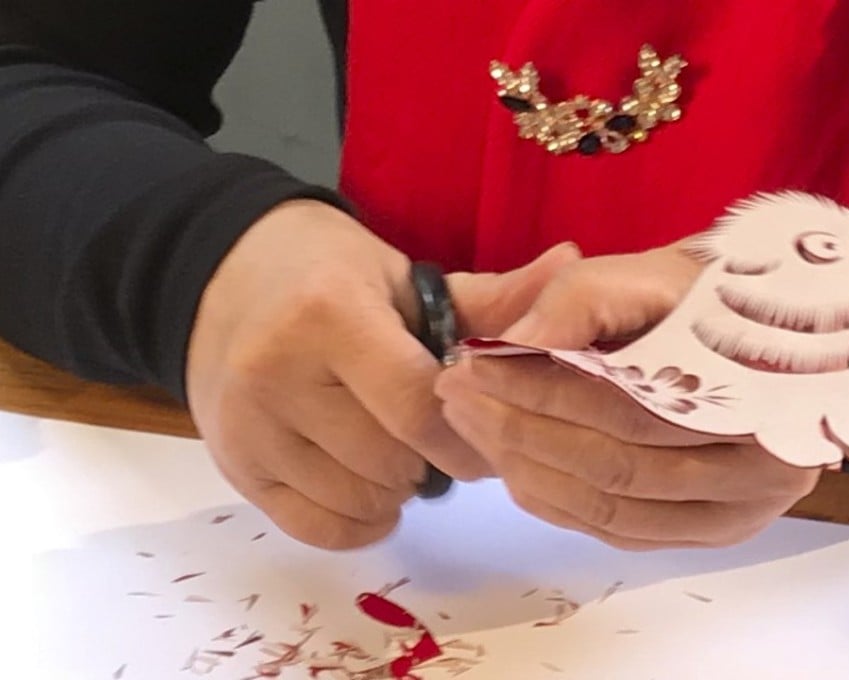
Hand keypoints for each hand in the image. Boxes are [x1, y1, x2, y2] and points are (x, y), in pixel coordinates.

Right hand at [186, 200, 577, 548]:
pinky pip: (320, 529)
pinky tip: (366, 479)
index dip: (468, 433)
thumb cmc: (328, 276)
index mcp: (329, 316)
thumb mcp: (405, 278)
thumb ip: (490, 298)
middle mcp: (276, 374)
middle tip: (434, 428)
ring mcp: (247, 427)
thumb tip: (571, 268)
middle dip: (433, 456)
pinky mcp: (234, 468)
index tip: (488, 433)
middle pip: (393, 462)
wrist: (224, 281)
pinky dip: (360, 517)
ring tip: (392, 441)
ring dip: (397, 486)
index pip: (419, 406)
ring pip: (362, 500)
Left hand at [436, 245, 820, 549]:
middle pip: (614, 467)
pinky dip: (558, 504)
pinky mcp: (711, 531)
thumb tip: (507, 346)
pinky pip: (622, 533)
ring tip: (471, 424)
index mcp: (759, 394)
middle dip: (518, 431)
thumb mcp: (646, 274)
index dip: (537, 388)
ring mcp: (738, 512)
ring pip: (611, 510)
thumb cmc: (710, 296)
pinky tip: (513, 468)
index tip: (470, 363)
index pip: (623, 405)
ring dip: (527, 471)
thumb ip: (577, 301)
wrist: (779, 331)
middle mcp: (762, 470)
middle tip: (456, 394)